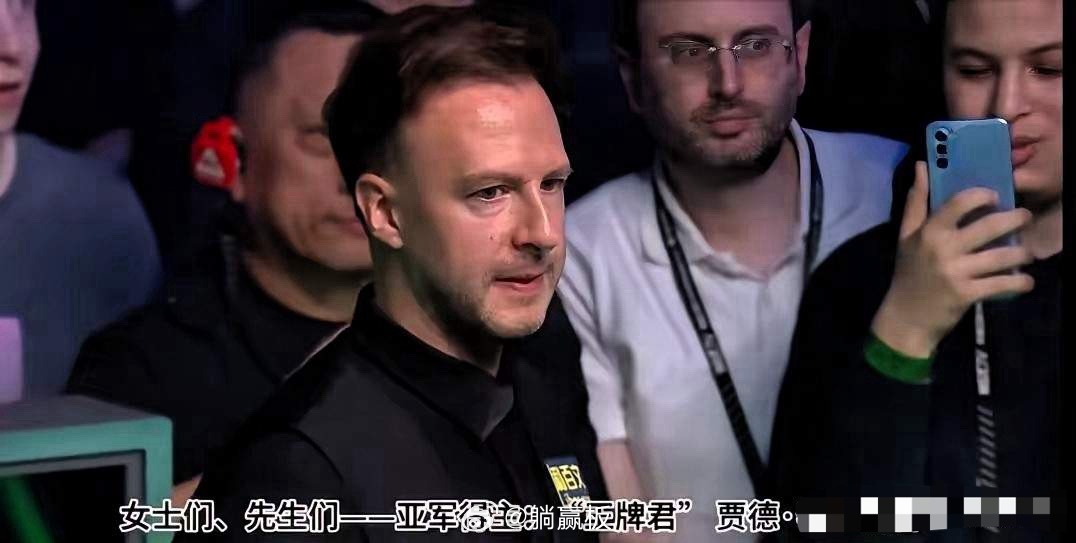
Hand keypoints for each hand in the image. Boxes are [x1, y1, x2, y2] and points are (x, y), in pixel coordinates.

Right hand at [871, 162, 1034, 356]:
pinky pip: (1001, 285)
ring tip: (1028, 252)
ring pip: (1001, 256)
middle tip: (1026, 217)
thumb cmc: (908, 273)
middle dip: (1015, 219)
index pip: (959, 203)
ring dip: (1022, 253)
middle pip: (989, 226)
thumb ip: (916, 201)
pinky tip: (1026, 281)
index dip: (983, 196)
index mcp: (929, 232)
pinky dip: (1019, 283)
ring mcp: (956, 272)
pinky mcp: (967, 294)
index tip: (996, 197)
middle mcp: (943, 249)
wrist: (905, 318)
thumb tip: (921, 166)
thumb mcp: (906, 236)